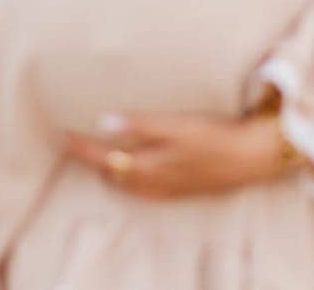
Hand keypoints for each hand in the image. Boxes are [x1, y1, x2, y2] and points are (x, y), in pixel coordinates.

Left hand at [65, 110, 295, 198]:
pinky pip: (144, 190)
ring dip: (110, 170)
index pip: (102, 156)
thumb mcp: (177, 125)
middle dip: (92, 159)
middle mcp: (152, 181)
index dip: (80, 146)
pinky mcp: (181, 189)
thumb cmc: (216, 136)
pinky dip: (130, 180)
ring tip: (101, 152)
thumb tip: (104, 123)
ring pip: (126, 184)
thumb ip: (141, 125)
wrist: (252, 157)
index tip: (61, 133)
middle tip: (77, 140)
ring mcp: (167, 187)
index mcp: (147, 164)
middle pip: (110, 173)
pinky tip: (136, 170)